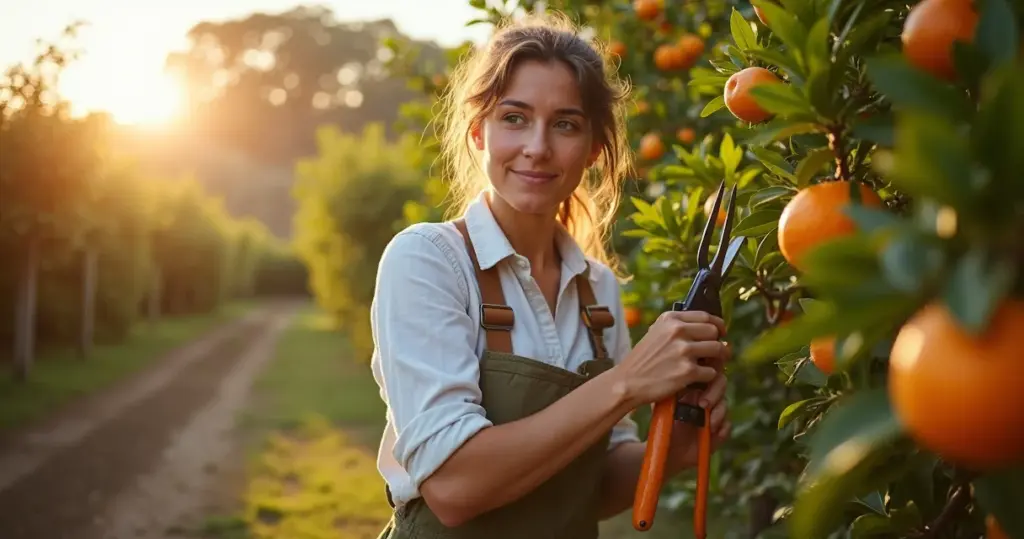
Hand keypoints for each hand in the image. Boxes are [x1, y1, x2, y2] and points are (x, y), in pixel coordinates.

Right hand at [615, 310, 729, 407]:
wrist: (627, 382)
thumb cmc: (642, 360)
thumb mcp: (655, 333)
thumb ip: (677, 327)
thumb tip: (705, 328)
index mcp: (670, 319)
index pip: (705, 316)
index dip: (717, 324)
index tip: (720, 332)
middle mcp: (678, 331)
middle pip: (714, 332)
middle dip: (718, 342)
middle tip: (717, 353)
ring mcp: (683, 351)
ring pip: (718, 350)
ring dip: (718, 360)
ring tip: (711, 366)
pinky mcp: (687, 371)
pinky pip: (712, 372)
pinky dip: (708, 377)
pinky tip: (698, 379)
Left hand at [668, 361, 731, 469]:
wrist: (664, 450)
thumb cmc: (662, 423)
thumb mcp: (662, 402)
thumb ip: (670, 387)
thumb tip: (678, 374)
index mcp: (694, 385)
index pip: (707, 371)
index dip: (709, 371)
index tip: (704, 376)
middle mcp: (706, 397)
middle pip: (720, 383)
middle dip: (714, 392)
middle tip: (702, 404)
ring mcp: (714, 413)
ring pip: (725, 404)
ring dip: (718, 411)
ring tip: (707, 421)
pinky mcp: (719, 432)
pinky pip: (728, 425)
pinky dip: (722, 428)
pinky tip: (712, 432)